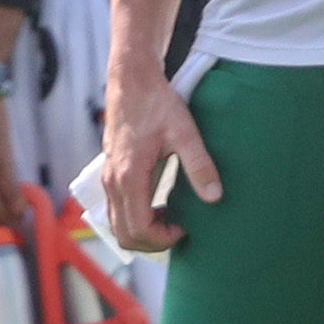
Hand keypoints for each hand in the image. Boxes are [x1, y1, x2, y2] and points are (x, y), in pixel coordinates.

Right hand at [103, 66, 221, 252]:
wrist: (132, 80)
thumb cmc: (157, 102)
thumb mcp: (185, 131)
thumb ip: (199, 165)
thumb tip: (215, 197)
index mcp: (129, 175)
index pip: (138, 229)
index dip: (162, 239)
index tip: (185, 229)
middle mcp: (113, 181)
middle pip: (124, 235)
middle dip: (152, 242)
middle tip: (180, 231)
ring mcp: (108, 178)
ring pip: (118, 225)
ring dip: (143, 231)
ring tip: (172, 220)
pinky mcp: (110, 172)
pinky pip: (117, 210)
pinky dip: (135, 219)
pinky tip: (160, 207)